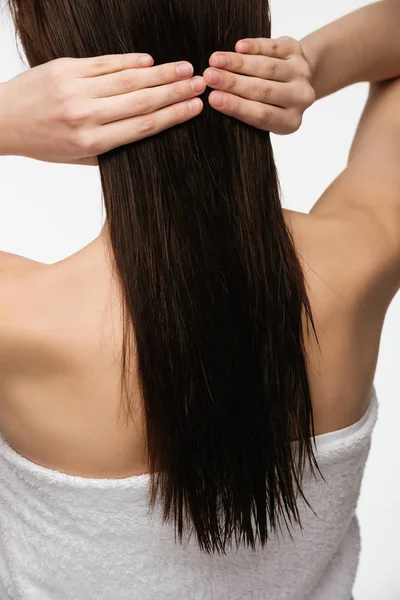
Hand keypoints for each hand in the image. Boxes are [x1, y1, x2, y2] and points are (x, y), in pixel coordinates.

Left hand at [0, 54, 205, 163]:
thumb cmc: (43, 142)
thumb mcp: (78, 158)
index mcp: (91, 142)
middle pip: (141, 100)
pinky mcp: (65, 68)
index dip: (173, 115)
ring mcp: (75, 88)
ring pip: (127, 78)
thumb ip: (111, 147)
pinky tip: (150, 61)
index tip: (195, 107)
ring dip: (160, 73)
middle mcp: (85, 115)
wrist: (3, 120)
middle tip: (200, 83)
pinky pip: (104, 62)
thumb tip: (147, 129)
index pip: (143, 125)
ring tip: (185, 68)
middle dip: (175, 91)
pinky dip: (129, 61)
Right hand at [203, 37, 315, 133]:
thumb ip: (244, 112)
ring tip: (215, 60)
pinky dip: (254, 46)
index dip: (236, 106)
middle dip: (232, 82)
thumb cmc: (269, 104)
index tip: (212, 98)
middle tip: (209, 77)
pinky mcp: (297, 51)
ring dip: (238, 63)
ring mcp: (301, 73)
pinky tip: (238, 47)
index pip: (261, 115)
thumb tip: (215, 98)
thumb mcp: (260, 117)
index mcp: (290, 122)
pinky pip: (273, 48)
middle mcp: (300, 98)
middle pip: (263, 90)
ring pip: (267, 67)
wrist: (294, 80)